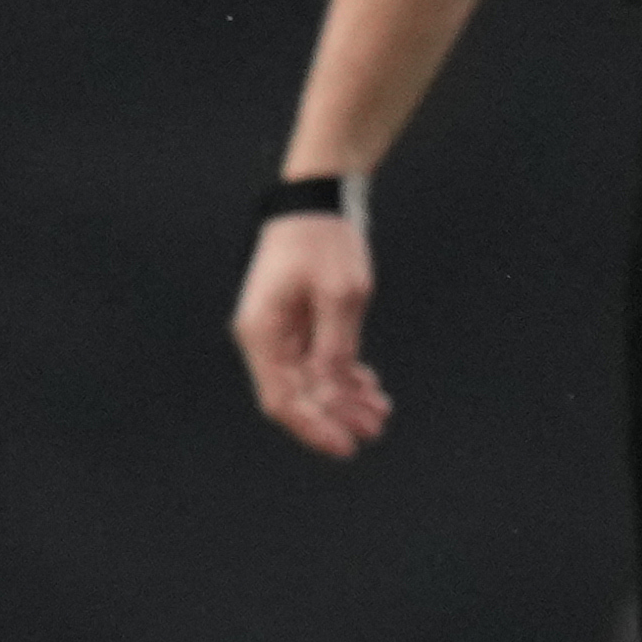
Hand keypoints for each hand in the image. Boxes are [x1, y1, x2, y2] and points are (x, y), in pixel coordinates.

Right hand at [235, 208, 386, 457]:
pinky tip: (369, 388)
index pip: (282, 399)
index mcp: (262, 332)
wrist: (320, 196)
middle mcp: (264, 337)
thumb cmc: (325, 239)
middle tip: (375, 428)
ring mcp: (280, 331)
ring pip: (309, 381)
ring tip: (380, 412)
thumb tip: (332, 393)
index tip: (346, 445)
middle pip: (296, 395)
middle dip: (336, 416)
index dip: (314, 427)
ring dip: (343, 399)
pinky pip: (316, 361)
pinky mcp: (298, 323)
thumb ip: (336, 348)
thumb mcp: (340, 295)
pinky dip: (342, 377)